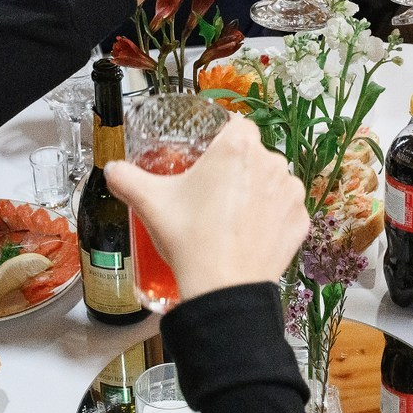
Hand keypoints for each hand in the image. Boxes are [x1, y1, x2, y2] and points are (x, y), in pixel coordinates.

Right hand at [105, 115, 308, 300]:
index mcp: (237, 147)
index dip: (221, 136)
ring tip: (228, 215)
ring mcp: (290, 193)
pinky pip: (284, 209)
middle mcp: (271, 163)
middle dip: (234, 168)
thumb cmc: (191, 240)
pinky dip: (270, 217)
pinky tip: (248, 232)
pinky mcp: (299, 221)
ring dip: (255, 190)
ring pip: (271, 180)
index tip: (208, 154)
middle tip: (209, 193)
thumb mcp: (150, 202)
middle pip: (252, 154)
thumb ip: (126, 178)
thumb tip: (113, 170)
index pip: (235, 123)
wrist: (223, 289)